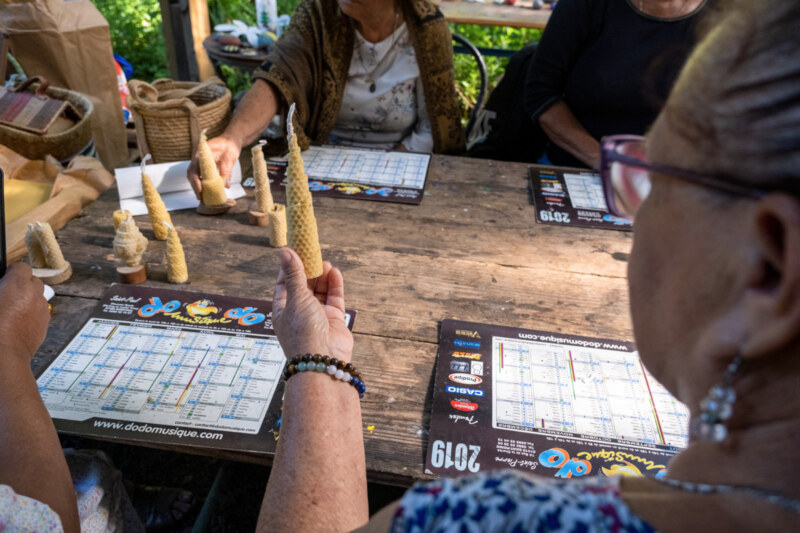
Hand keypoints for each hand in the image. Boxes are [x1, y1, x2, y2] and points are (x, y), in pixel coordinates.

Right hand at [0, 263, 49, 361]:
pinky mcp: (45, 323)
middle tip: (7, 293)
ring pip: (38, 297)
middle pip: (33, 281)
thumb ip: (0, 289)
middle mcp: (34, 295)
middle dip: (22, 284)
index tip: (4, 277)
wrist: (3, 355)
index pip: (21, 267)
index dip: (12, 272)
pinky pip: (40, 311)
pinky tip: (18, 321)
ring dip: (28, 298)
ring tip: (12, 308)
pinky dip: (32, 312)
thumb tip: (2, 287)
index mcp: (17, 285)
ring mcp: (42, 309)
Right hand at [186, 134, 240, 199]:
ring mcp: (198, 159)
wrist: (230, 139)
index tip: (200, 191)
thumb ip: (227, 171)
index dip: (196, 181)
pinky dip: (200, 181)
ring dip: (196, 184)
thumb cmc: (230, 146)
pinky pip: (197, 173)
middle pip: (191, 172)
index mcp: (201, 153)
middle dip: (194, 186)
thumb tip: (226, 186)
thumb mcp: (230, 158)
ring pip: (193, 173)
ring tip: (201, 196)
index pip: (195, 169)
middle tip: (200, 197)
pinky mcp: (201, 162)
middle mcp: (197, 156)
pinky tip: (204, 189)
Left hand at [272, 248, 353, 362]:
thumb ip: (294, 274)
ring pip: (320, 291)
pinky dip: (335, 285)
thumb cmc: (302, 332)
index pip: (285, 283)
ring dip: (323, 276)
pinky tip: (335, 272)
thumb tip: (284, 251)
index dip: (290, 267)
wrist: (321, 360)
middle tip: (314, 253)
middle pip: (304, 285)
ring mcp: (317, 316)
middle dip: (309, 270)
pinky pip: (334, 298)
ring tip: (326, 262)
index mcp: (283, 309)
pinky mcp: (334, 320)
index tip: (296, 250)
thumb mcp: (296, 298)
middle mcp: (299, 312)